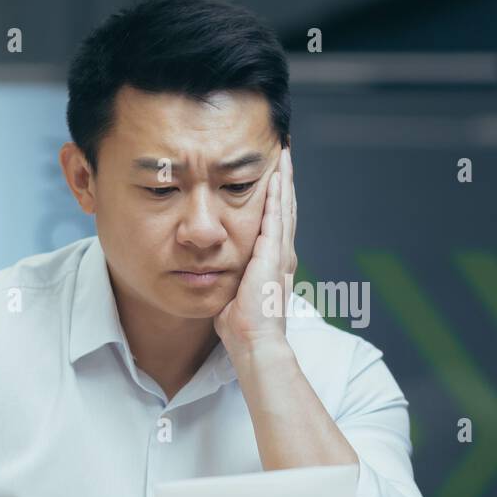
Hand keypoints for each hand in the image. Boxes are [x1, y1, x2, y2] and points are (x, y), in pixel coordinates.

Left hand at [214, 145, 297, 357]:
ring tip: (285, 155)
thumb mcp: (232, 296)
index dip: (277, 200)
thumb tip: (210, 276)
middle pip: (286, 209)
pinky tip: (275, 175)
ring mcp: (280, 253)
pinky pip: (277, 216)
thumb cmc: (241, 328)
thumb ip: (227, 282)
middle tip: (285, 155)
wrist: (255, 342)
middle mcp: (282, 255)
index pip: (277, 224)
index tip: (274, 179)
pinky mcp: (274, 254)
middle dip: (284, 181)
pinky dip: (277, 194)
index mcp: (274, 264)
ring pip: (285, 207)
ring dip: (284, 180)